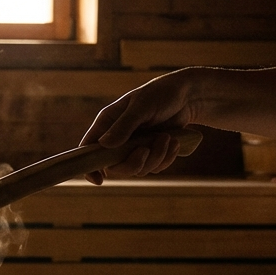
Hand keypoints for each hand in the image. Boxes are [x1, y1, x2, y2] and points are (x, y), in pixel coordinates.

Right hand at [79, 70, 199, 183]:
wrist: (187, 96)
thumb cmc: (159, 94)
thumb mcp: (141, 107)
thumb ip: (123, 126)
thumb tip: (103, 145)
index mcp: (107, 124)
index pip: (89, 149)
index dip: (89, 167)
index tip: (99, 179)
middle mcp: (118, 138)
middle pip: (116, 167)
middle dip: (133, 163)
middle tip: (146, 150)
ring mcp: (135, 147)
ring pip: (138, 169)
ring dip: (155, 157)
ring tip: (166, 138)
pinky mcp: (152, 153)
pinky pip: (155, 167)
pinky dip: (166, 158)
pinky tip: (174, 142)